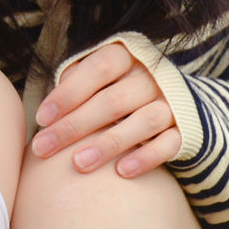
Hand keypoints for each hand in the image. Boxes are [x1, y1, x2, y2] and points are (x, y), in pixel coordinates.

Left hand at [30, 42, 180, 177]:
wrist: (173, 102)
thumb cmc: (117, 91)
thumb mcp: (98, 81)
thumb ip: (75, 87)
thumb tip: (45, 114)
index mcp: (128, 57)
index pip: (98, 68)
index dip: (69, 93)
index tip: (41, 118)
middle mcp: (152, 77)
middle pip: (113, 100)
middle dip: (75, 126)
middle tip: (43, 147)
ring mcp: (171, 103)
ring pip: (143, 122)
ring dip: (108, 144)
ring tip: (78, 164)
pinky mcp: (186, 130)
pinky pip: (169, 143)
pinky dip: (146, 157)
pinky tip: (122, 172)